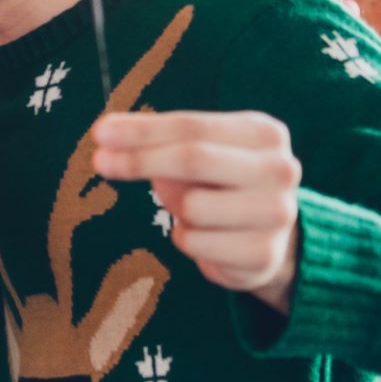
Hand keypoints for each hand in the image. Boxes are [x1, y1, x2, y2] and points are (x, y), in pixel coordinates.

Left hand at [92, 111, 299, 311]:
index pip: (193, 127)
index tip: (101, 133)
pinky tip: (206, 237)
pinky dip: (185, 239)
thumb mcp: (199, 152)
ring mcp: (278, 213)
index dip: (143, 130)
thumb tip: (110, 136)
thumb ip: (159, 141)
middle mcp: (280, 169)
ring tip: (192, 210)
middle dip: (140, 160)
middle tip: (100, 162)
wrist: (267, 241)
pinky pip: (194, 243)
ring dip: (175, 209)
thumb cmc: (221, 185)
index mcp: (264, 134)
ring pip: (192, 206)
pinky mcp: (263, 254)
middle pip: (193, 159)